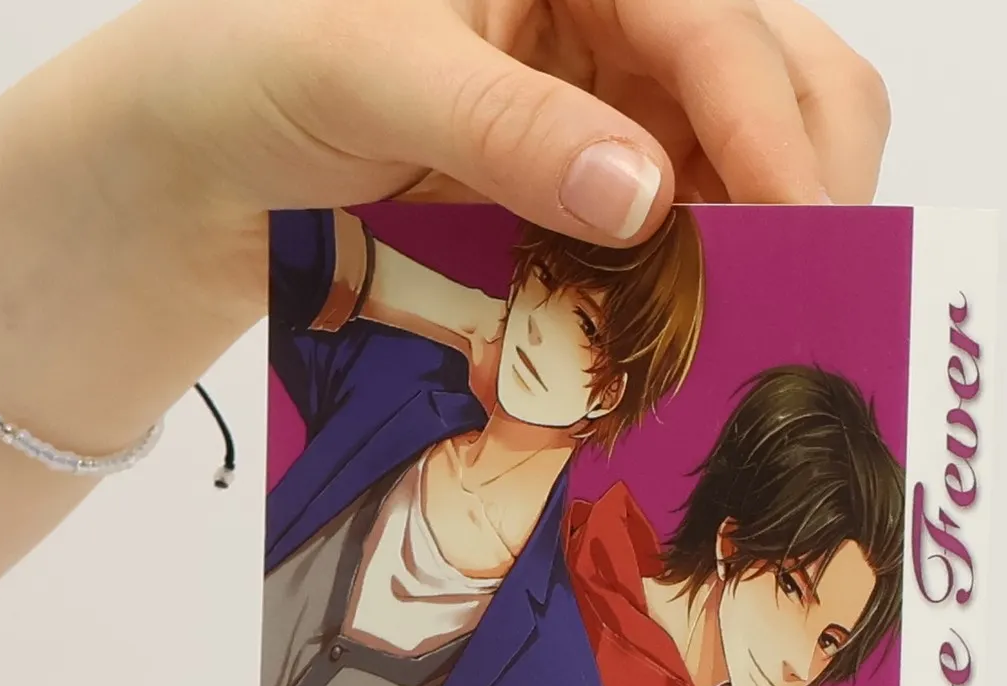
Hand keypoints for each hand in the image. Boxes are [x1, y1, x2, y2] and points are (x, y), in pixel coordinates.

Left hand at [72, 0, 889, 295]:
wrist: (199, 155)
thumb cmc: (256, 66)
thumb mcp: (366, 75)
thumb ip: (502, 125)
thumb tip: (641, 197)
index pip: (720, 24)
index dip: (774, 132)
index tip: (802, 237)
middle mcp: (620, 15)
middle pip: (783, 75)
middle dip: (805, 179)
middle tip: (806, 293)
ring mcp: (616, 102)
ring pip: (753, 160)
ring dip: (765, 243)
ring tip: (752, 329)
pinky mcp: (596, 185)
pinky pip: (689, 230)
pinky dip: (706, 282)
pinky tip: (697, 333)